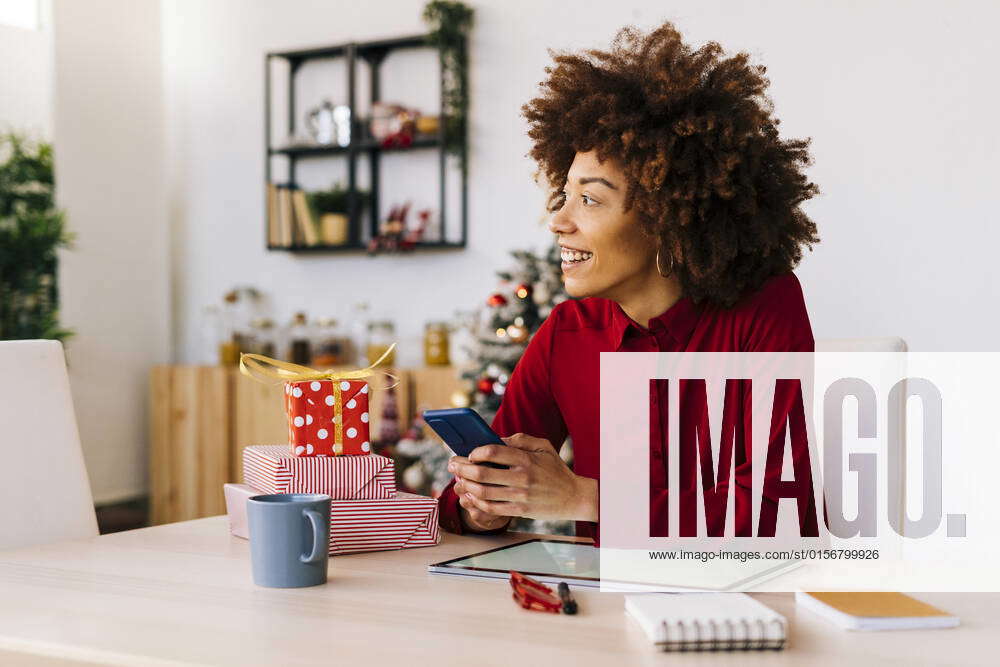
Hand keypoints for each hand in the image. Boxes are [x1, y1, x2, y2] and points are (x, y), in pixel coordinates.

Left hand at [447, 433, 597, 521]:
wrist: (574, 497)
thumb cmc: (556, 470)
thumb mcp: (544, 447)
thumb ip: (521, 440)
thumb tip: (497, 438)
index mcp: (526, 459)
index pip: (493, 452)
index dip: (475, 451)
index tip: (468, 452)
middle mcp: (522, 477)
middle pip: (482, 473)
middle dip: (462, 468)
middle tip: (452, 464)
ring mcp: (520, 496)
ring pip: (483, 492)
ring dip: (465, 486)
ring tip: (458, 480)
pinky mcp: (519, 510)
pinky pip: (491, 508)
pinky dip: (476, 502)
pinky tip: (470, 496)